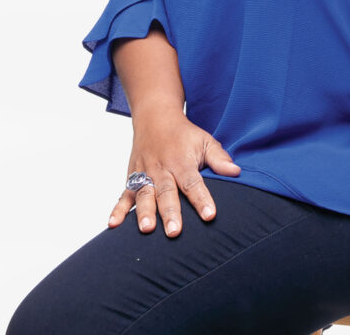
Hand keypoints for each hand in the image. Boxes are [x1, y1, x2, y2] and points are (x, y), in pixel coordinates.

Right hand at [108, 109, 240, 236]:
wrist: (155, 117)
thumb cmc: (184, 134)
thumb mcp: (205, 140)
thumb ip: (219, 158)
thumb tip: (237, 171)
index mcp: (182, 161)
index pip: (193, 182)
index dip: (201, 199)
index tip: (209, 215)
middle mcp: (162, 168)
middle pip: (167, 192)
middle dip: (170, 212)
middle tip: (174, 231)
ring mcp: (145, 173)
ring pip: (144, 194)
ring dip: (144, 212)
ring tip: (146, 229)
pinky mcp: (132, 177)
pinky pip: (123, 194)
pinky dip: (117, 209)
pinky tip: (113, 225)